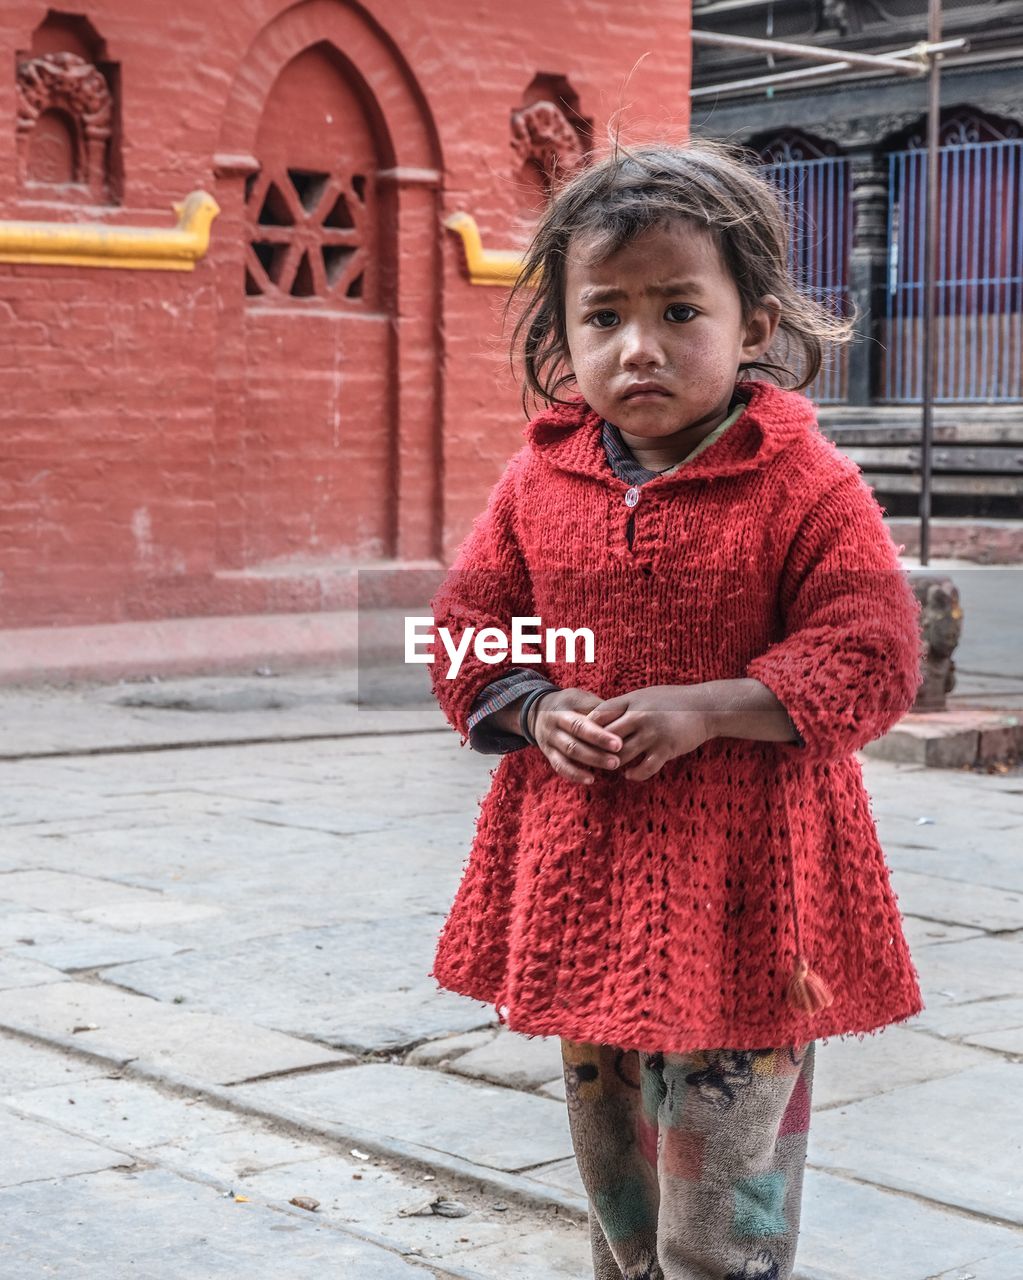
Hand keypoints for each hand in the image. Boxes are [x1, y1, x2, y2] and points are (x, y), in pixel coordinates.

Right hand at [529, 688, 623, 785]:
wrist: (538, 710)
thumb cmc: (569, 704)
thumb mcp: (580, 698)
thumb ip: (598, 709)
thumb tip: (622, 718)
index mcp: (562, 710)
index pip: (580, 725)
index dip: (599, 735)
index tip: (618, 744)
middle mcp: (553, 726)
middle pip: (574, 742)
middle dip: (596, 753)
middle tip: (617, 761)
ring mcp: (549, 741)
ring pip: (568, 755)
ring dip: (590, 762)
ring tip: (611, 767)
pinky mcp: (548, 753)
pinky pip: (560, 766)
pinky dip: (575, 775)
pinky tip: (591, 779)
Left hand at [585, 685, 713, 780]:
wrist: (705, 707)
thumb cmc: (672, 700)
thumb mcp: (645, 695)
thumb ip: (624, 705)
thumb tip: (600, 716)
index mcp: (632, 701)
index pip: (599, 715)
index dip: (587, 728)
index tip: (582, 739)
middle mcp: (639, 716)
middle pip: (605, 737)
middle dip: (595, 750)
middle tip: (589, 760)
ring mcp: (652, 734)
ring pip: (621, 755)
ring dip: (612, 765)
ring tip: (608, 768)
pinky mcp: (666, 749)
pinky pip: (644, 768)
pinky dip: (634, 774)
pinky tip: (629, 774)